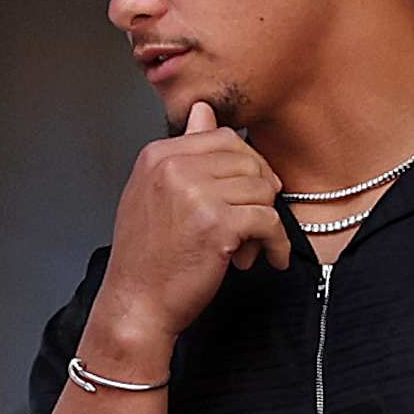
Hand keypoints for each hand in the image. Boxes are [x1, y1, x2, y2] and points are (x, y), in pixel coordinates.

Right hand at [90, 101, 290, 351]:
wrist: (136, 303)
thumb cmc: (146, 256)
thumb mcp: (154, 192)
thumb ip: (183, 151)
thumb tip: (204, 110)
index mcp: (157, 155)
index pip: (222, 136)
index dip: (243, 166)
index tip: (243, 194)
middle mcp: (174, 166)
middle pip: (247, 160)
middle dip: (258, 192)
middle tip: (252, 222)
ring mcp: (195, 193)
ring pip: (262, 189)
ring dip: (264, 222)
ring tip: (247, 246)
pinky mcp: (217, 223)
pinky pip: (269, 221)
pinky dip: (277, 243)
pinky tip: (269, 258)